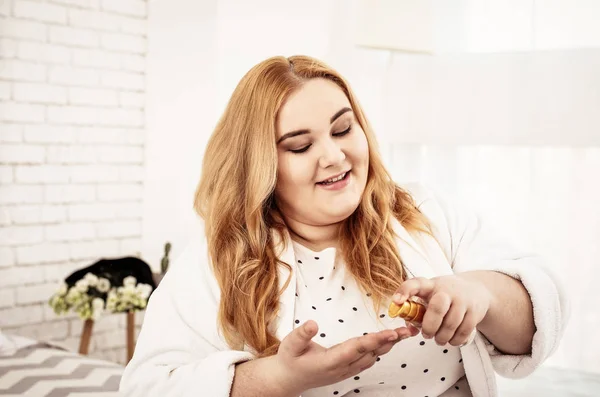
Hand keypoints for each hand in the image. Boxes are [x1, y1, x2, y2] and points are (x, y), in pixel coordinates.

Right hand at [271, 320, 417, 394]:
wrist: (288, 379)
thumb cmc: (289, 360)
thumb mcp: (290, 345)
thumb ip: (302, 335)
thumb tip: (313, 323)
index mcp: (330, 361)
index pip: (357, 348)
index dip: (375, 340)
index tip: (391, 332)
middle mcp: (342, 367)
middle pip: (371, 353)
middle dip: (390, 341)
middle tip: (407, 330)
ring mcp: (346, 370)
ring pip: (372, 357)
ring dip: (388, 345)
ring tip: (403, 333)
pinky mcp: (347, 369)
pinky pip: (368, 360)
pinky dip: (380, 350)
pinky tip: (387, 343)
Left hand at [392, 274, 492, 346]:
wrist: (476, 289)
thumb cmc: (444, 295)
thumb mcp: (430, 295)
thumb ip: (418, 311)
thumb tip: (410, 330)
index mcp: (430, 285)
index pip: (415, 284)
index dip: (404, 291)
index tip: (396, 301)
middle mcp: (446, 290)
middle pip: (437, 308)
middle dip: (429, 327)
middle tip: (426, 335)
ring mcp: (462, 299)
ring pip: (451, 323)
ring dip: (442, 337)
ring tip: (438, 340)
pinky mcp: (475, 311)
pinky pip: (464, 331)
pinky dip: (455, 340)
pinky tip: (451, 340)